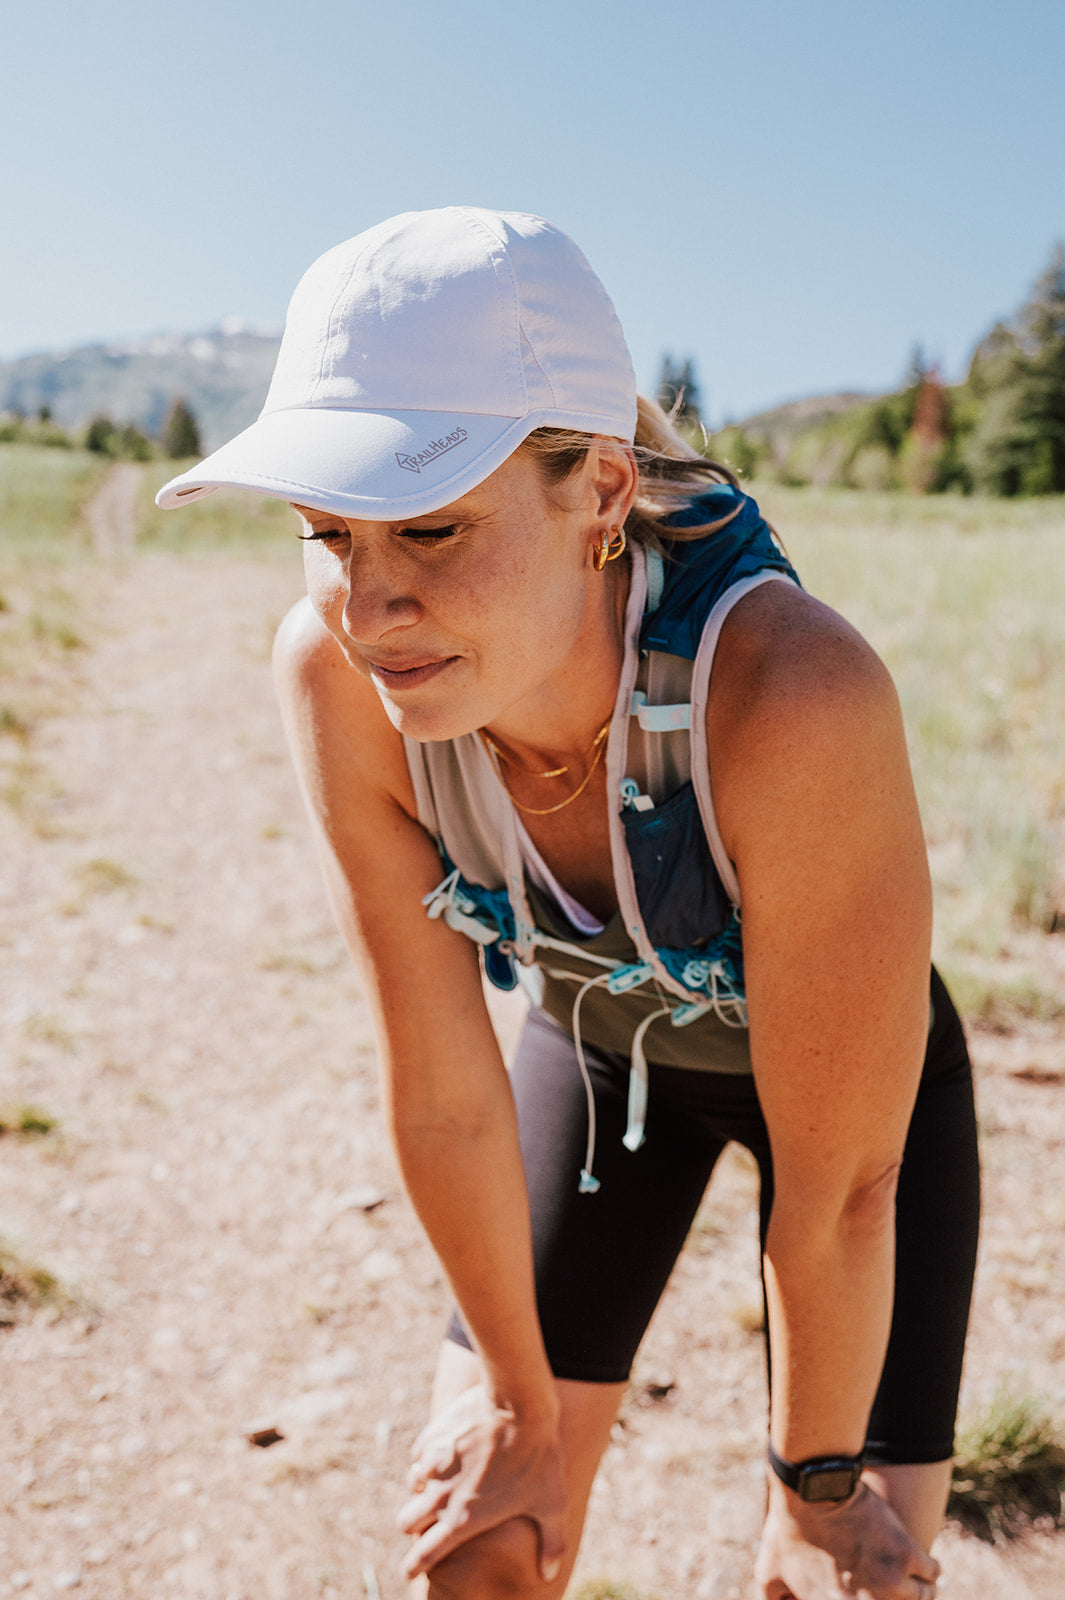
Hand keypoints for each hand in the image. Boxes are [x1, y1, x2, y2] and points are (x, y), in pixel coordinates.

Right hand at [398, 1384, 566, 1581]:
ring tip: (444, 1483)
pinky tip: (447, 1453)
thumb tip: (550, 1573)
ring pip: (412, 1485)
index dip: (413, 1567)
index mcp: (463, 1519)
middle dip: (412, 1527)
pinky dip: (428, 1458)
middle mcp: (441, 1494)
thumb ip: (552, 1542)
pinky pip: (419, 1454)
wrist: (519, 1401)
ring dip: (422, 1488)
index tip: (409, 1572)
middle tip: (426, 1524)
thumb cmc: (539, 1455)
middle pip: (405, 1521)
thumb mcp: (553, 1503)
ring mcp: (433, 1462)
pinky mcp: (433, 1434)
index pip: (425, 1554)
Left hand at [755, 1480, 939, 1599]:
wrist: (812, 1490)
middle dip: (893, 1598)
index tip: (866, 1591)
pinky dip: (928, 1572)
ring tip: (909, 1583)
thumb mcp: (769, 1576)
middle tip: (889, 1589)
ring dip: (917, 1592)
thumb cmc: (788, 1531)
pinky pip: (933, 1574)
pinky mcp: (908, 1555)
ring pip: (923, 1599)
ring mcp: (893, 1584)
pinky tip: (918, 1565)